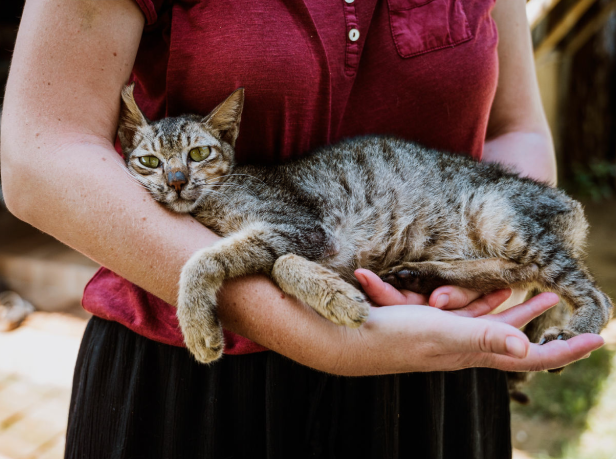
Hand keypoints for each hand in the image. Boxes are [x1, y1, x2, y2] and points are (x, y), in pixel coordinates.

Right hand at [335, 269, 603, 374]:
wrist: (345, 338)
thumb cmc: (392, 339)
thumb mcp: (441, 335)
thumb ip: (484, 338)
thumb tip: (529, 348)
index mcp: (473, 351)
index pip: (531, 355)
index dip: (564, 350)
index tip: (596, 339)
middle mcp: (462, 343)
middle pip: (512, 332)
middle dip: (539, 319)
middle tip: (563, 303)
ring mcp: (443, 331)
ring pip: (486, 316)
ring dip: (511, 303)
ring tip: (532, 289)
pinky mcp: (425, 318)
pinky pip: (456, 304)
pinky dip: (469, 292)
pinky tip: (477, 283)